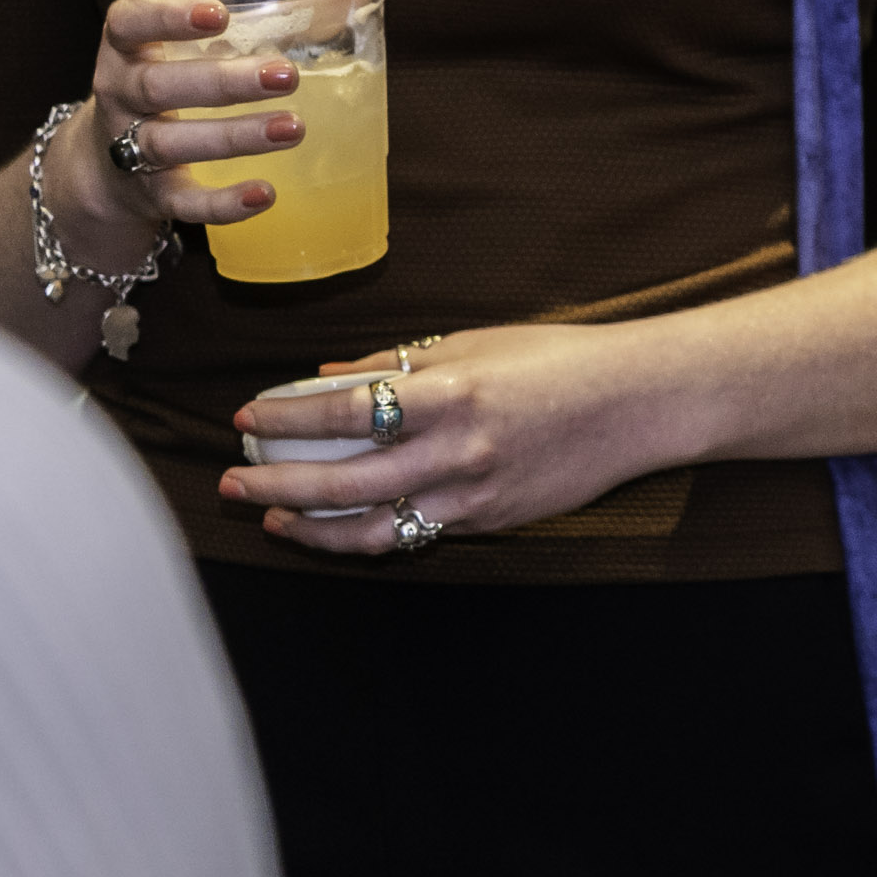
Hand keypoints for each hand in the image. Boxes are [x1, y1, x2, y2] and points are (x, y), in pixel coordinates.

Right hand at [68, 0, 320, 246]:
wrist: (103, 168)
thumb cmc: (173, 83)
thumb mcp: (195, 49)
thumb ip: (268, 18)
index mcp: (126, 50)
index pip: (127, 23)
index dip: (166, 16)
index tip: (220, 14)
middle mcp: (119, 96)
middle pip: (158, 87)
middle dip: (223, 82)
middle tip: (286, 75)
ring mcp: (127, 149)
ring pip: (172, 143)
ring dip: (234, 136)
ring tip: (293, 128)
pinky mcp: (151, 195)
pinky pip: (182, 202)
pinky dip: (221, 203)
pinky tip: (264, 193)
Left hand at [219, 325, 692, 556]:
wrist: (642, 402)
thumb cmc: (563, 361)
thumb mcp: (480, 344)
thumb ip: (400, 363)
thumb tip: (328, 377)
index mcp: (453, 393)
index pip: (344, 412)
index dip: (284, 417)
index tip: (246, 417)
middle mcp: (458, 451)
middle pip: (342, 480)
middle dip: (276, 482)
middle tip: (233, 479)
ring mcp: (475, 495)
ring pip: (371, 528)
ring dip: (311, 525)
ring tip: (275, 516)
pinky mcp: (491, 522)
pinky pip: (416, 532)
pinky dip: (369, 531)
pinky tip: (340, 522)